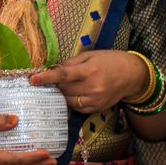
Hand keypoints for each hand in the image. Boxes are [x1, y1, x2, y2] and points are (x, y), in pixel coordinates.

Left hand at [30, 50, 148, 113]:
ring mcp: (95, 100)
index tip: (33, 79)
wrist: (132, 75)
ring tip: (63, 85)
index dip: (47, 77)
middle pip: (62, 89)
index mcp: (90, 71)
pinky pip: (76, 107)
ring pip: (67, 100)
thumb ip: (70, 63)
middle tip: (51, 78)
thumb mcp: (89, 56)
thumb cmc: (109, 61)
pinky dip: (70, 100)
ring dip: (60, 93)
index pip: (63, 75)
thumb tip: (52, 70)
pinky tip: (73, 92)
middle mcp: (93, 88)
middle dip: (54, 84)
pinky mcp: (97, 108)